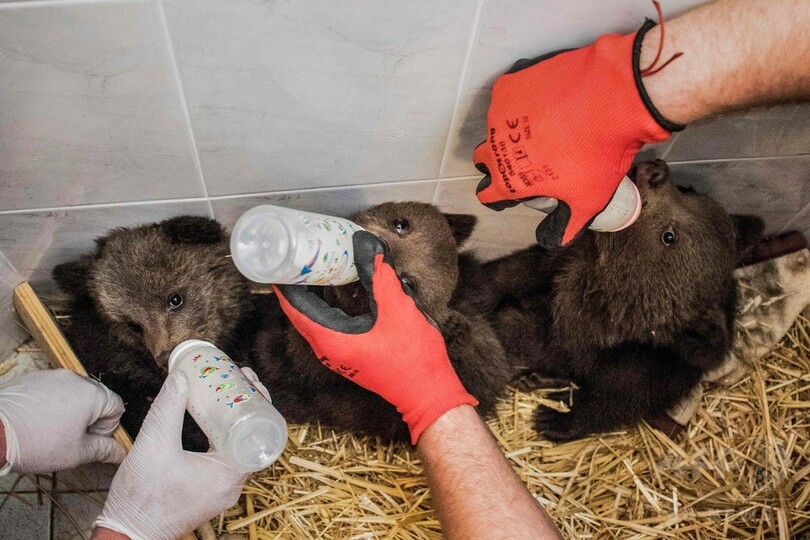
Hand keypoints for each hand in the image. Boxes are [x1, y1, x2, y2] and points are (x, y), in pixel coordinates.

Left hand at [0, 369, 125, 474]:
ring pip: (73, 393)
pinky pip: (51, 389)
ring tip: (51, 431)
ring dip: (70, 410)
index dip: (108, 427)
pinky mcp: (32, 378)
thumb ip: (103, 450)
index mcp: (92, 394)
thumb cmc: (36, 443)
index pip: (117, 406)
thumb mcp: (75, 453)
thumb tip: (121, 453)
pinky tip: (36, 422)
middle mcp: (75, 379)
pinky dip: (50, 403)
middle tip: (72, 438)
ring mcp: (52, 375)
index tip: (90, 441)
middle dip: (89, 418)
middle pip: (96, 397)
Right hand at [95, 370, 246, 539]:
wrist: (126, 535)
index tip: (248, 379)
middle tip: (238, 379)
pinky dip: (223, 437)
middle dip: (246, 405)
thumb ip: (167, 408)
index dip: (257, 401)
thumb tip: (181, 376)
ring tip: (226, 394)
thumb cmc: (140, 498)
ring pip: (238, 447)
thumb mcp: (153, 443)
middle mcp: (232, 485)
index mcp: (228, 475)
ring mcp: (221, 491)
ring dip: (234, 420)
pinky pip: (226, 458)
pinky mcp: (209, 493)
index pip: (259, 431)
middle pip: (252, 436)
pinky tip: (212, 420)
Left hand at [274, 231, 476, 444]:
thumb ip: (379, 276)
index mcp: (332, 340)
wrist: (427, 393)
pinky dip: (322, 307)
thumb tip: (364, 244)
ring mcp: (337, 356)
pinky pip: (324, 327)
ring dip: (309, 296)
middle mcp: (328, 351)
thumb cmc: (413, 358)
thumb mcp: (398, 309)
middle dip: (296, 285)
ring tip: (309, 269)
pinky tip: (330, 292)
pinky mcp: (348, 357)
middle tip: (296, 256)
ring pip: (312, 320)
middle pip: (300, 313)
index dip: (286, 283)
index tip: (280, 260)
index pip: (296, 308)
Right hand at [473, 20, 680, 247]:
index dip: (499, 195)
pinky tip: (548, 99)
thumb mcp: (589, 199)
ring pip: (497, 125)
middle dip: (499, 159)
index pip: (487, 194)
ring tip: (547, 123)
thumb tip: (559, 240)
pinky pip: (509, 94)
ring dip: (514, 127)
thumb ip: (569, 225)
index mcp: (509, 180)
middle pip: (484, 158)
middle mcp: (496, 147)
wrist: (613, 97)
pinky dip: (524, 98)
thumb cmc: (599, 152)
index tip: (513, 189)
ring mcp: (499, 112)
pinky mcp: (509, 84)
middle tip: (527, 156)